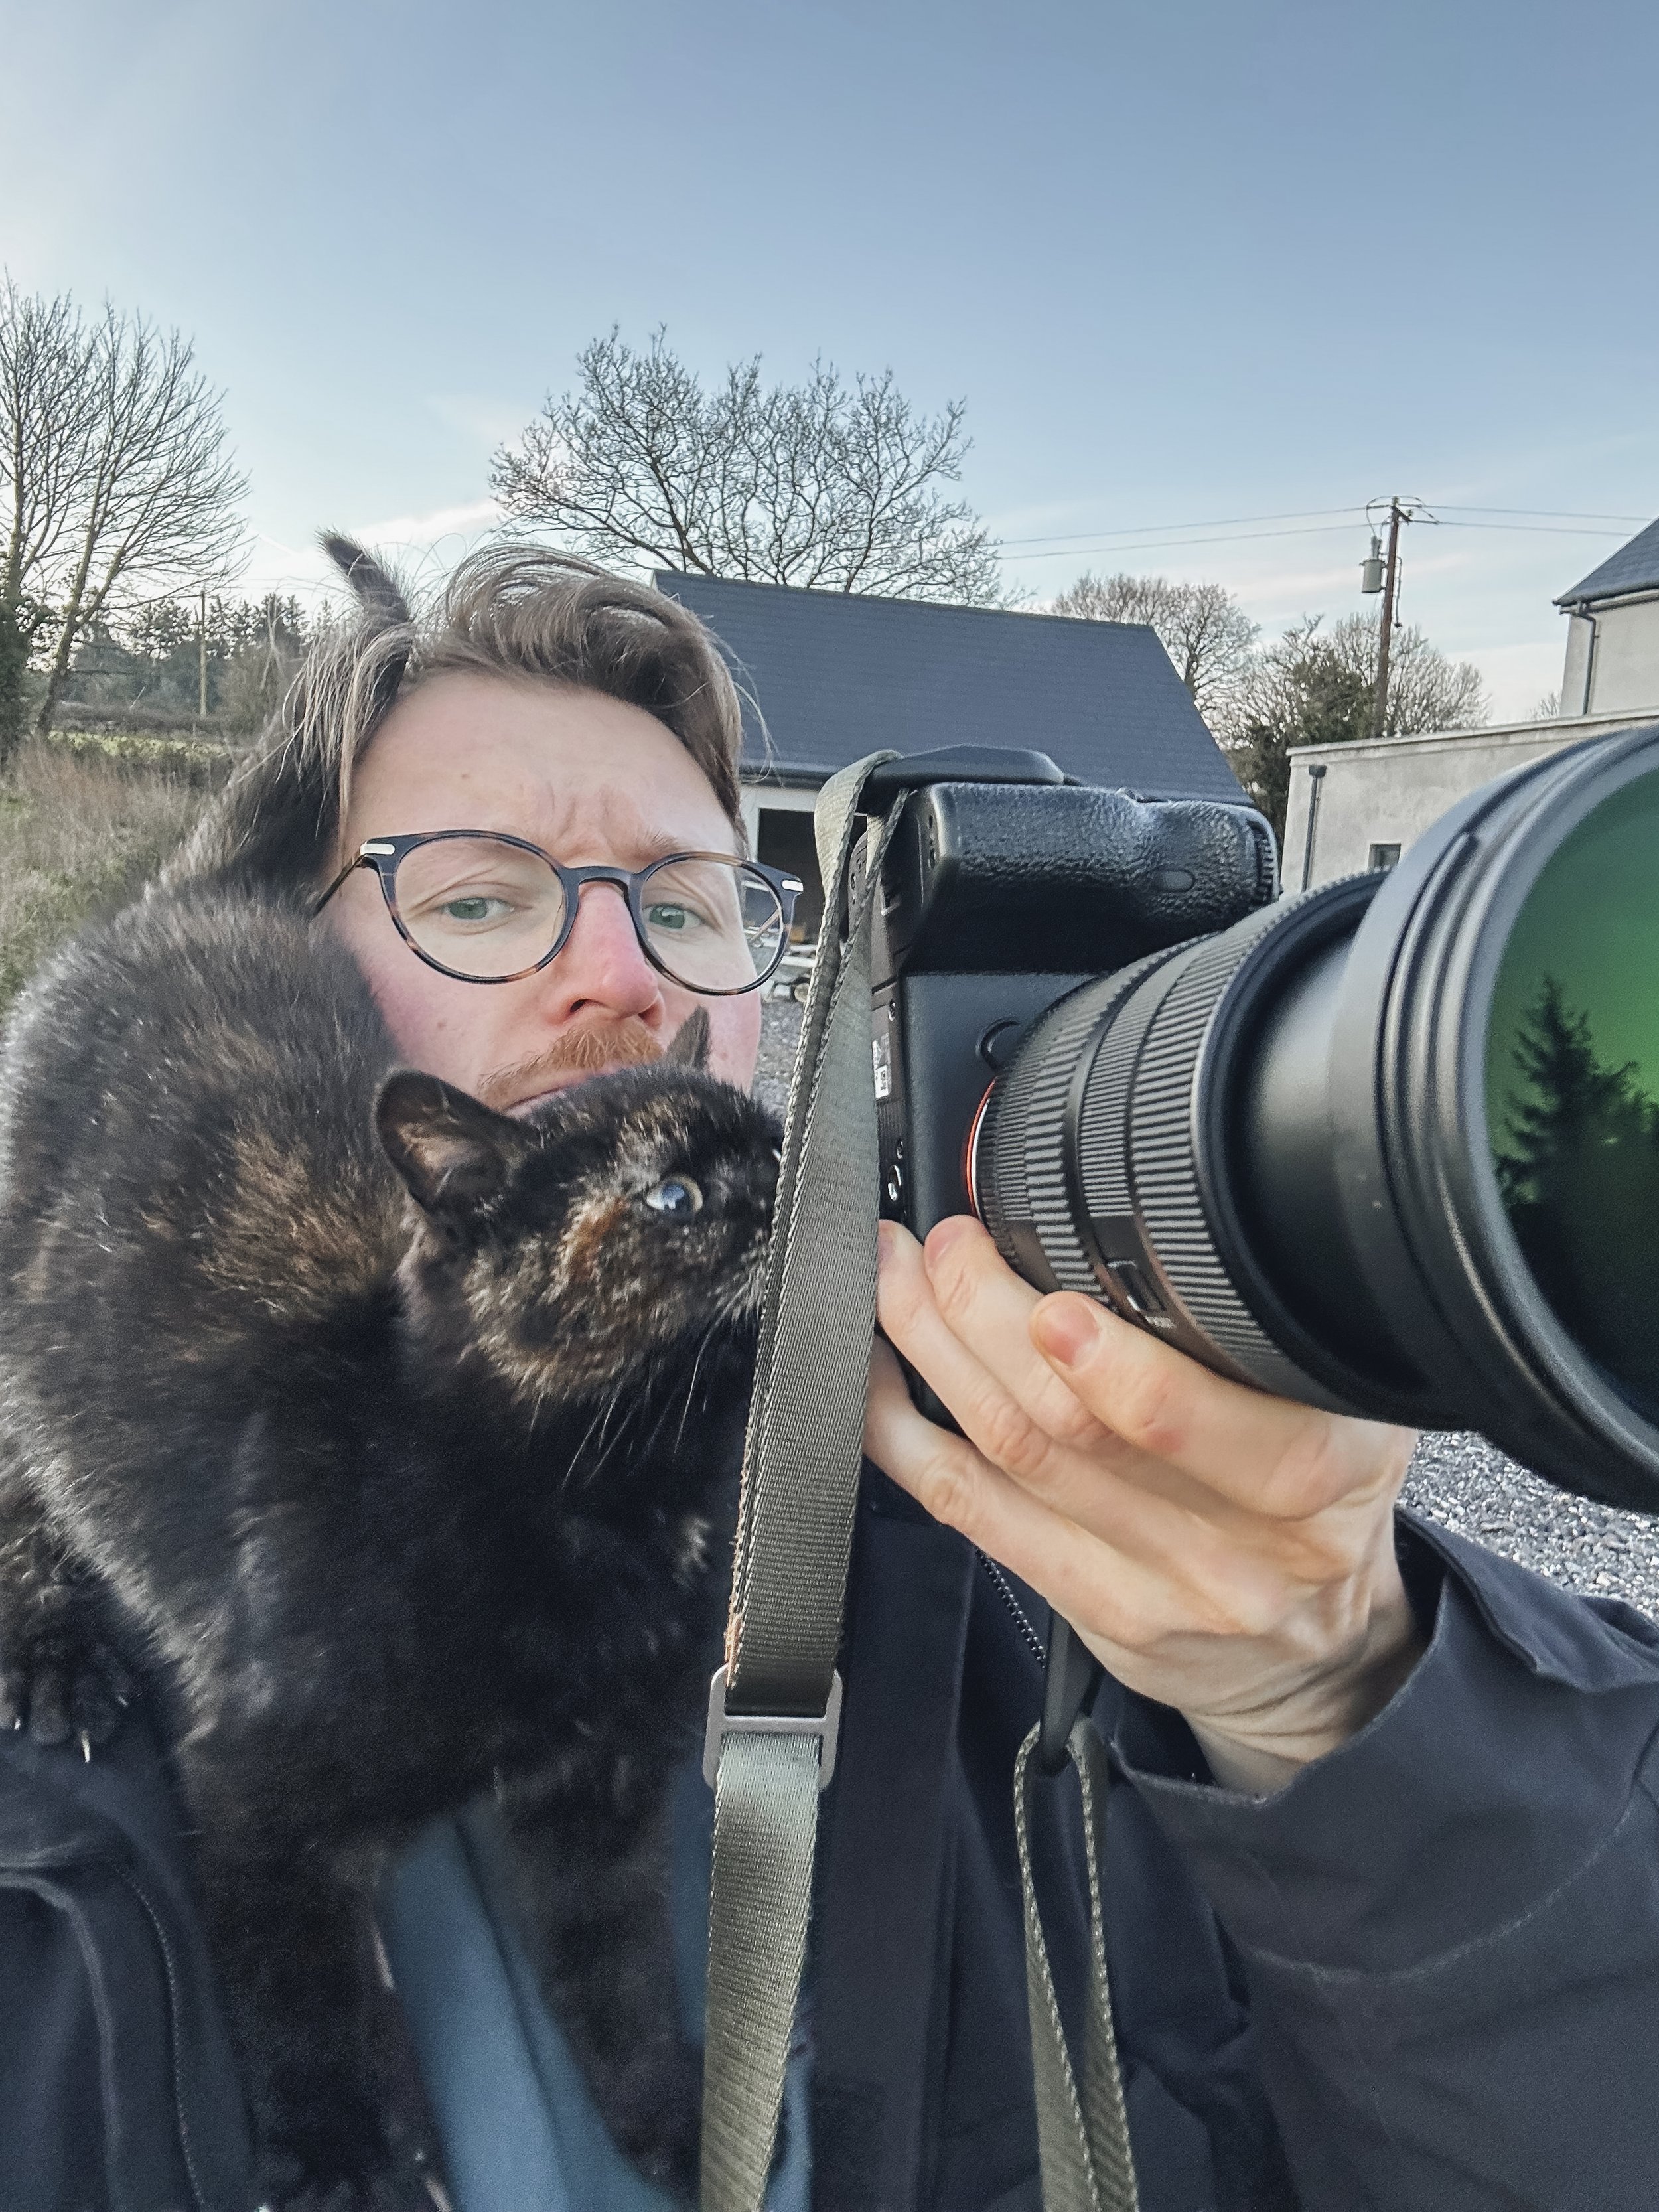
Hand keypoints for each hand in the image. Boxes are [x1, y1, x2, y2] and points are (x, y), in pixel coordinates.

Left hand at [865, 1215, 1423, 1792]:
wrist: (1315, 1657)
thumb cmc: (1325, 1508)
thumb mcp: (1357, 1416)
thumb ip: (1273, 1346)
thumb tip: (1153, 1230)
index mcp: (1317, 1472)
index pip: (1201, 1423)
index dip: (1113, 1368)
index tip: (1052, 1301)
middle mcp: (1233, 1538)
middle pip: (1074, 1424)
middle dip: (988, 1317)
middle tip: (948, 1246)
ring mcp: (1152, 1584)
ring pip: (1011, 1454)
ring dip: (935, 1354)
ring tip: (898, 1278)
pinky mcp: (1087, 1609)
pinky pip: (972, 1512)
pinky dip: (906, 1438)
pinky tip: (876, 1378)